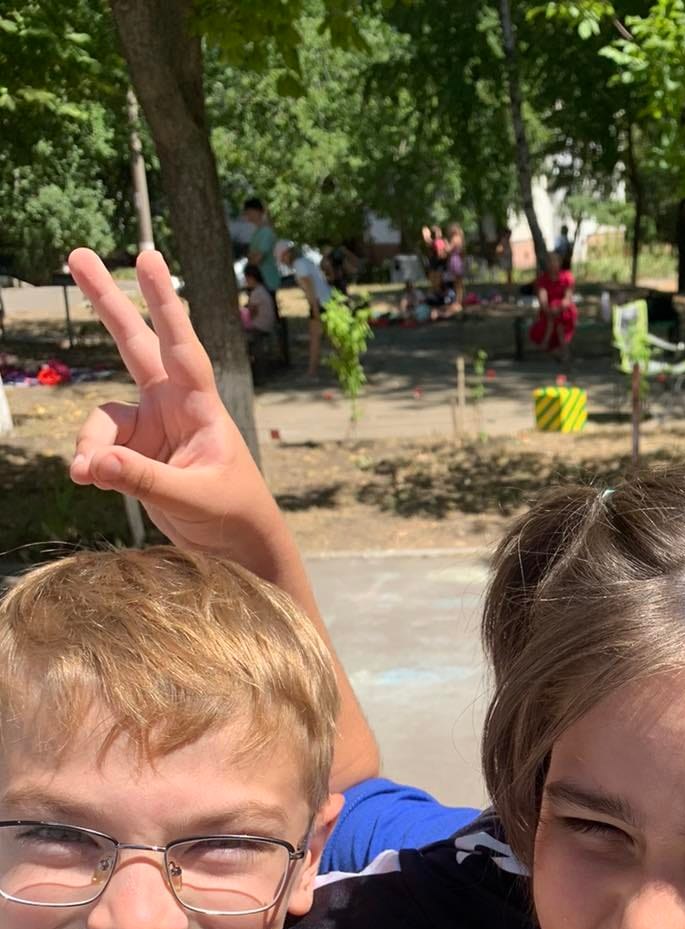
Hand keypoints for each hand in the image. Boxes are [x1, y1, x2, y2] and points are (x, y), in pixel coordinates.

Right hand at [66, 248, 283, 560]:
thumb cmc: (233, 515)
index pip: (182, 346)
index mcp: (201, 406)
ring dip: (90, 443)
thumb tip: (92, 464)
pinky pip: (98, 448)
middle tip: (77, 254)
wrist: (238, 547)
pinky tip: (90, 479)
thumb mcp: (194, 498)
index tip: (146, 258)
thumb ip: (143, 480)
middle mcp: (174, 406)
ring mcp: (152, 426)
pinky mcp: (135, 452)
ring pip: (102, 417)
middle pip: (135, 343)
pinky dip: (91, 462)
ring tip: (87, 476)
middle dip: (108, 301)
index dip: (165, 302)